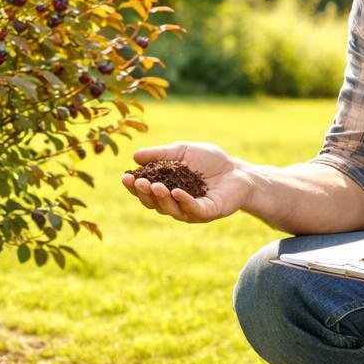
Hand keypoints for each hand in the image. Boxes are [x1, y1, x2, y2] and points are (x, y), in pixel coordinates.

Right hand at [120, 142, 253, 222]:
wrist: (238, 170)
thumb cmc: (210, 161)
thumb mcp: (182, 151)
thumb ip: (160, 155)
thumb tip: (135, 156)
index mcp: (166, 188)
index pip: (145, 190)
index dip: (134, 186)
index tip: (126, 176)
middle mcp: (175, 203)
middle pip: (154, 203)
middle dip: (144, 194)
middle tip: (140, 183)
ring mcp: (191, 210)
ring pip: (170, 209)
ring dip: (161, 198)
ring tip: (155, 186)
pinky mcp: (207, 212)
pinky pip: (193, 209)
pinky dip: (183, 201)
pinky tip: (176, 192)